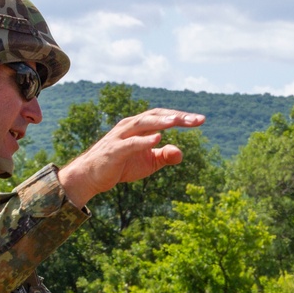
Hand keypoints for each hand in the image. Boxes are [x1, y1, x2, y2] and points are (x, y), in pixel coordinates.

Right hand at [58, 108, 204, 206]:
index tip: (201, 120)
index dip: (182, 117)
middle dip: (177, 117)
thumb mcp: (148, 163)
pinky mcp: (114, 150)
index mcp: (140, 127)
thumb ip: (164, 156)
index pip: (164, 117)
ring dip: (161, 122)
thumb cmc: (121, 166)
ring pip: (144, 124)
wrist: (92, 177)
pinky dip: (144, 140)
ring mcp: (121, 137)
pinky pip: (131, 143)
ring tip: (178, 121)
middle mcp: (131, 126)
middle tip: (197, 120)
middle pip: (157, 116)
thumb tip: (181, 153)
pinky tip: (158, 138)